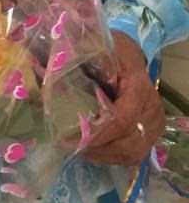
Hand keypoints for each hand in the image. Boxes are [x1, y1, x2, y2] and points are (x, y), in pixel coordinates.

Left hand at [83, 30, 164, 165]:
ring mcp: (154, 123)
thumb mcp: (95, 46)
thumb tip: (48, 69)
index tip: (71, 138)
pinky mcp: (152, 133)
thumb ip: (77, 57)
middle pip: (127, 142)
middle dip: (97, 148)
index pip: (121, 120)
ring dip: (103, 155)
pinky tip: (94, 149)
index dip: (97, 133)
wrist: (129, 55)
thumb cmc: (110, 50)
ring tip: (79, 148)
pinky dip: (112, 155)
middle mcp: (151, 109)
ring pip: (131, 153)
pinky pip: (133, 154)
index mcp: (138, 87)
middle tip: (70, 144)